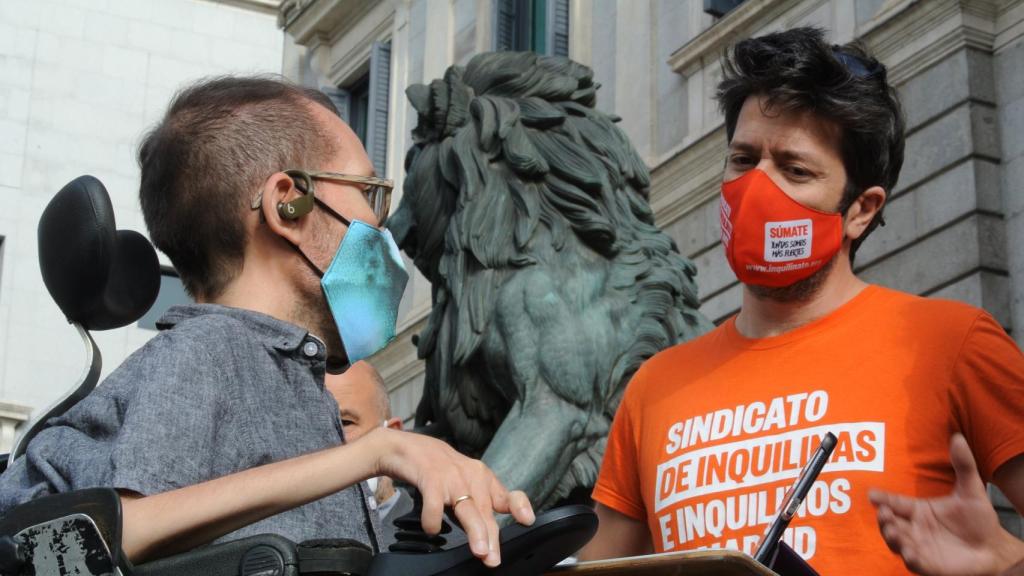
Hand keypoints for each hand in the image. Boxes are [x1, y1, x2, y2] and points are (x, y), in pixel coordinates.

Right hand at [366, 428, 534, 566]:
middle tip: (493, 558)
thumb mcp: (465, 480)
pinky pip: (435, 503)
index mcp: (481, 477)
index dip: (518, 506)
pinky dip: (433, 519)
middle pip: (485, 509)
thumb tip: (490, 533)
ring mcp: (451, 477)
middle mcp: (470, 476)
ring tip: (480, 551)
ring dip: (475, 530)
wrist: (408, 447)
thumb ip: (480, 501)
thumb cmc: (439, 468)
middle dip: (491, 535)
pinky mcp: (430, 478)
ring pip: (467, 507)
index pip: (504, 494)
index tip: (527, 520)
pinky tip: (432, 529)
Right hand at [869, 434, 1023, 575]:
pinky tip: (910, 552)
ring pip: (897, 543)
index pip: (894, 502)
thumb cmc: (979, 519)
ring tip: (893, 530)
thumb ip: (963, 464)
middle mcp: (914, 528)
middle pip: (890, 523)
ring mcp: (919, 547)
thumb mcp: (971, 489)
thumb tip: (958, 437)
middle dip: (883, 519)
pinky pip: (914, 563)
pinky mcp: (929, 565)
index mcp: (918, 510)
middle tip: (884, 513)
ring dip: (892, 537)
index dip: (881, 498)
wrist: (994, 548)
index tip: (871, 493)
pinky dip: (910, 558)